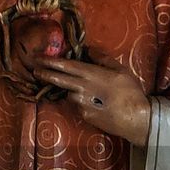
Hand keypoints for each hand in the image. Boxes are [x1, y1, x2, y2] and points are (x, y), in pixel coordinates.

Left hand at [34, 53, 150, 145]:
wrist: (135, 119)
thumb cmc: (130, 92)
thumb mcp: (121, 70)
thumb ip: (103, 58)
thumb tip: (89, 49)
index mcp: (91, 74)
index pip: (66, 66)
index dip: (51, 61)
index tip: (39, 58)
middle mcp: (82, 88)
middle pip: (58, 79)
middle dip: (45, 74)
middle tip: (35, 70)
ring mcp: (81, 103)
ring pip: (68, 93)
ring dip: (66, 88)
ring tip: (70, 86)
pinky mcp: (84, 115)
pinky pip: (77, 104)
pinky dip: (78, 99)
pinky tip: (89, 100)